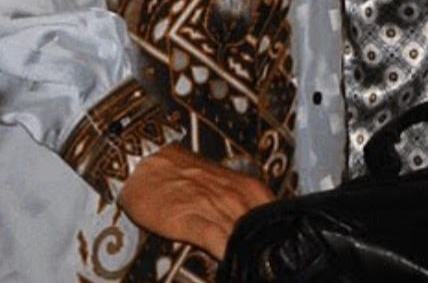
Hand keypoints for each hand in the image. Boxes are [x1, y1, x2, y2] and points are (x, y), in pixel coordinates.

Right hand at [117, 144, 273, 259]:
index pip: (276, 219)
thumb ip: (244, 204)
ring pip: (242, 237)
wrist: (146, 161)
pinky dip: (226, 253)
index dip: (279, 238)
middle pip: (261, 231)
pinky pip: (215, 240)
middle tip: (267, 263)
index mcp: (248, 188)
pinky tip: (230, 265)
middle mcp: (235, 197)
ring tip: (251, 266)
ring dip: (248, 252)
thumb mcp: (224, 184)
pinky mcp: (190, 219)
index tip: (280, 253)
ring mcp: (213, 208)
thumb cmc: (185, 174)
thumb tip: (262, 230)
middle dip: (266, 248)